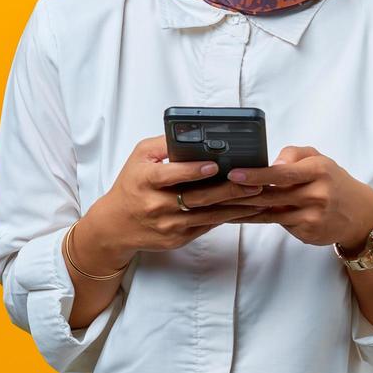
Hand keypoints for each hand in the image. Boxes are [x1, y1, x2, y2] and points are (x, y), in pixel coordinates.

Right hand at [81, 135, 268, 268]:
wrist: (115, 226)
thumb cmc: (132, 184)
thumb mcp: (140, 157)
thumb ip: (164, 143)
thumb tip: (193, 133)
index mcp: (145, 181)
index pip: (171, 175)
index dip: (192, 171)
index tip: (214, 165)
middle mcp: (156, 205)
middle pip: (196, 198)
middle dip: (227, 190)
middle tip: (253, 181)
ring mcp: (168, 225)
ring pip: (207, 215)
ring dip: (235, 206)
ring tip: (257, 195)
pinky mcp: (177, 239)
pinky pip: (206, 227)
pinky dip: (227, 218)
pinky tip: (245, 209)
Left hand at [223, 145, 372, 251]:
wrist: (358, 213)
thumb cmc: (332, 180)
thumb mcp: (318, 159)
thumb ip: (293, 155)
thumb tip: (270, 166)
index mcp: (318, 171)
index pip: (282, 174)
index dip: (256, 175)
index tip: (234, 174)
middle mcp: (316, 195)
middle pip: (271, 196)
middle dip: (241, 194)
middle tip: (214, 191)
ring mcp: (311, 217)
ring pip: (269, 213)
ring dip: (243, 209)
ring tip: (218, 205)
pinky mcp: (307, 233)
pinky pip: (277, 224)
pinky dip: (256, 219)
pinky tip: (238, 215)